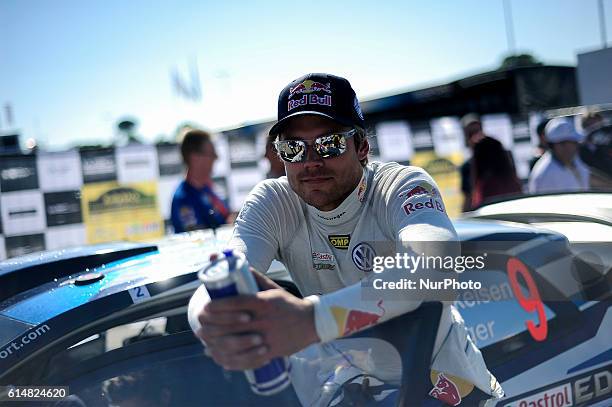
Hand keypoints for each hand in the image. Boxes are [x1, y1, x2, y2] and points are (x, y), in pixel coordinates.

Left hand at [196, 281, 318, 369]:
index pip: (235, 303)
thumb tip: (240, 264)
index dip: (216, 306)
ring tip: (205, 340)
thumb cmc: (289, 305)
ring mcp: (266, 337)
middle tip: (200, 323)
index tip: (205, 307)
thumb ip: (256, 278)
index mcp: (263, 303)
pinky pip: (245, 358)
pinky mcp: (270, 352)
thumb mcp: (273, 289)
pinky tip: (218, 356)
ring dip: (215, 343)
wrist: (311, 323)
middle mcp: (263, 320)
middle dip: (210, 325)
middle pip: (230, 324)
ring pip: (235, 343)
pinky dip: (229, 359)